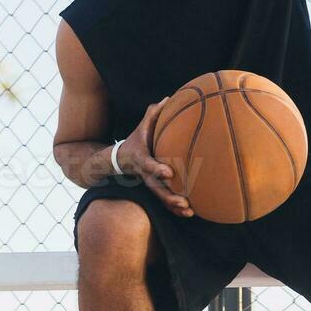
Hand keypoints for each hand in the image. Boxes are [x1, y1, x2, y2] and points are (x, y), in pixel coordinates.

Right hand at [119, 97, 193, 217]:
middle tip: (183, 202)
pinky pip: (164, 202)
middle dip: (169, 196)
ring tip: (189, 212)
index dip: (157, 169)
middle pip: (156, 188)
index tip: (169, 173)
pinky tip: (190, 213)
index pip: (149, 165)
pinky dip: (175, 209)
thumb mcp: (141, 127)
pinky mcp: (154, 189)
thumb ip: (153, 114)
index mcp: (142, 159)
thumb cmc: (136, 141)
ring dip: (174, 207)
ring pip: (161, 198)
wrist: (120, 159)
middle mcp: (145, 174)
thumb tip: (169, 97)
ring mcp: (149, 184)